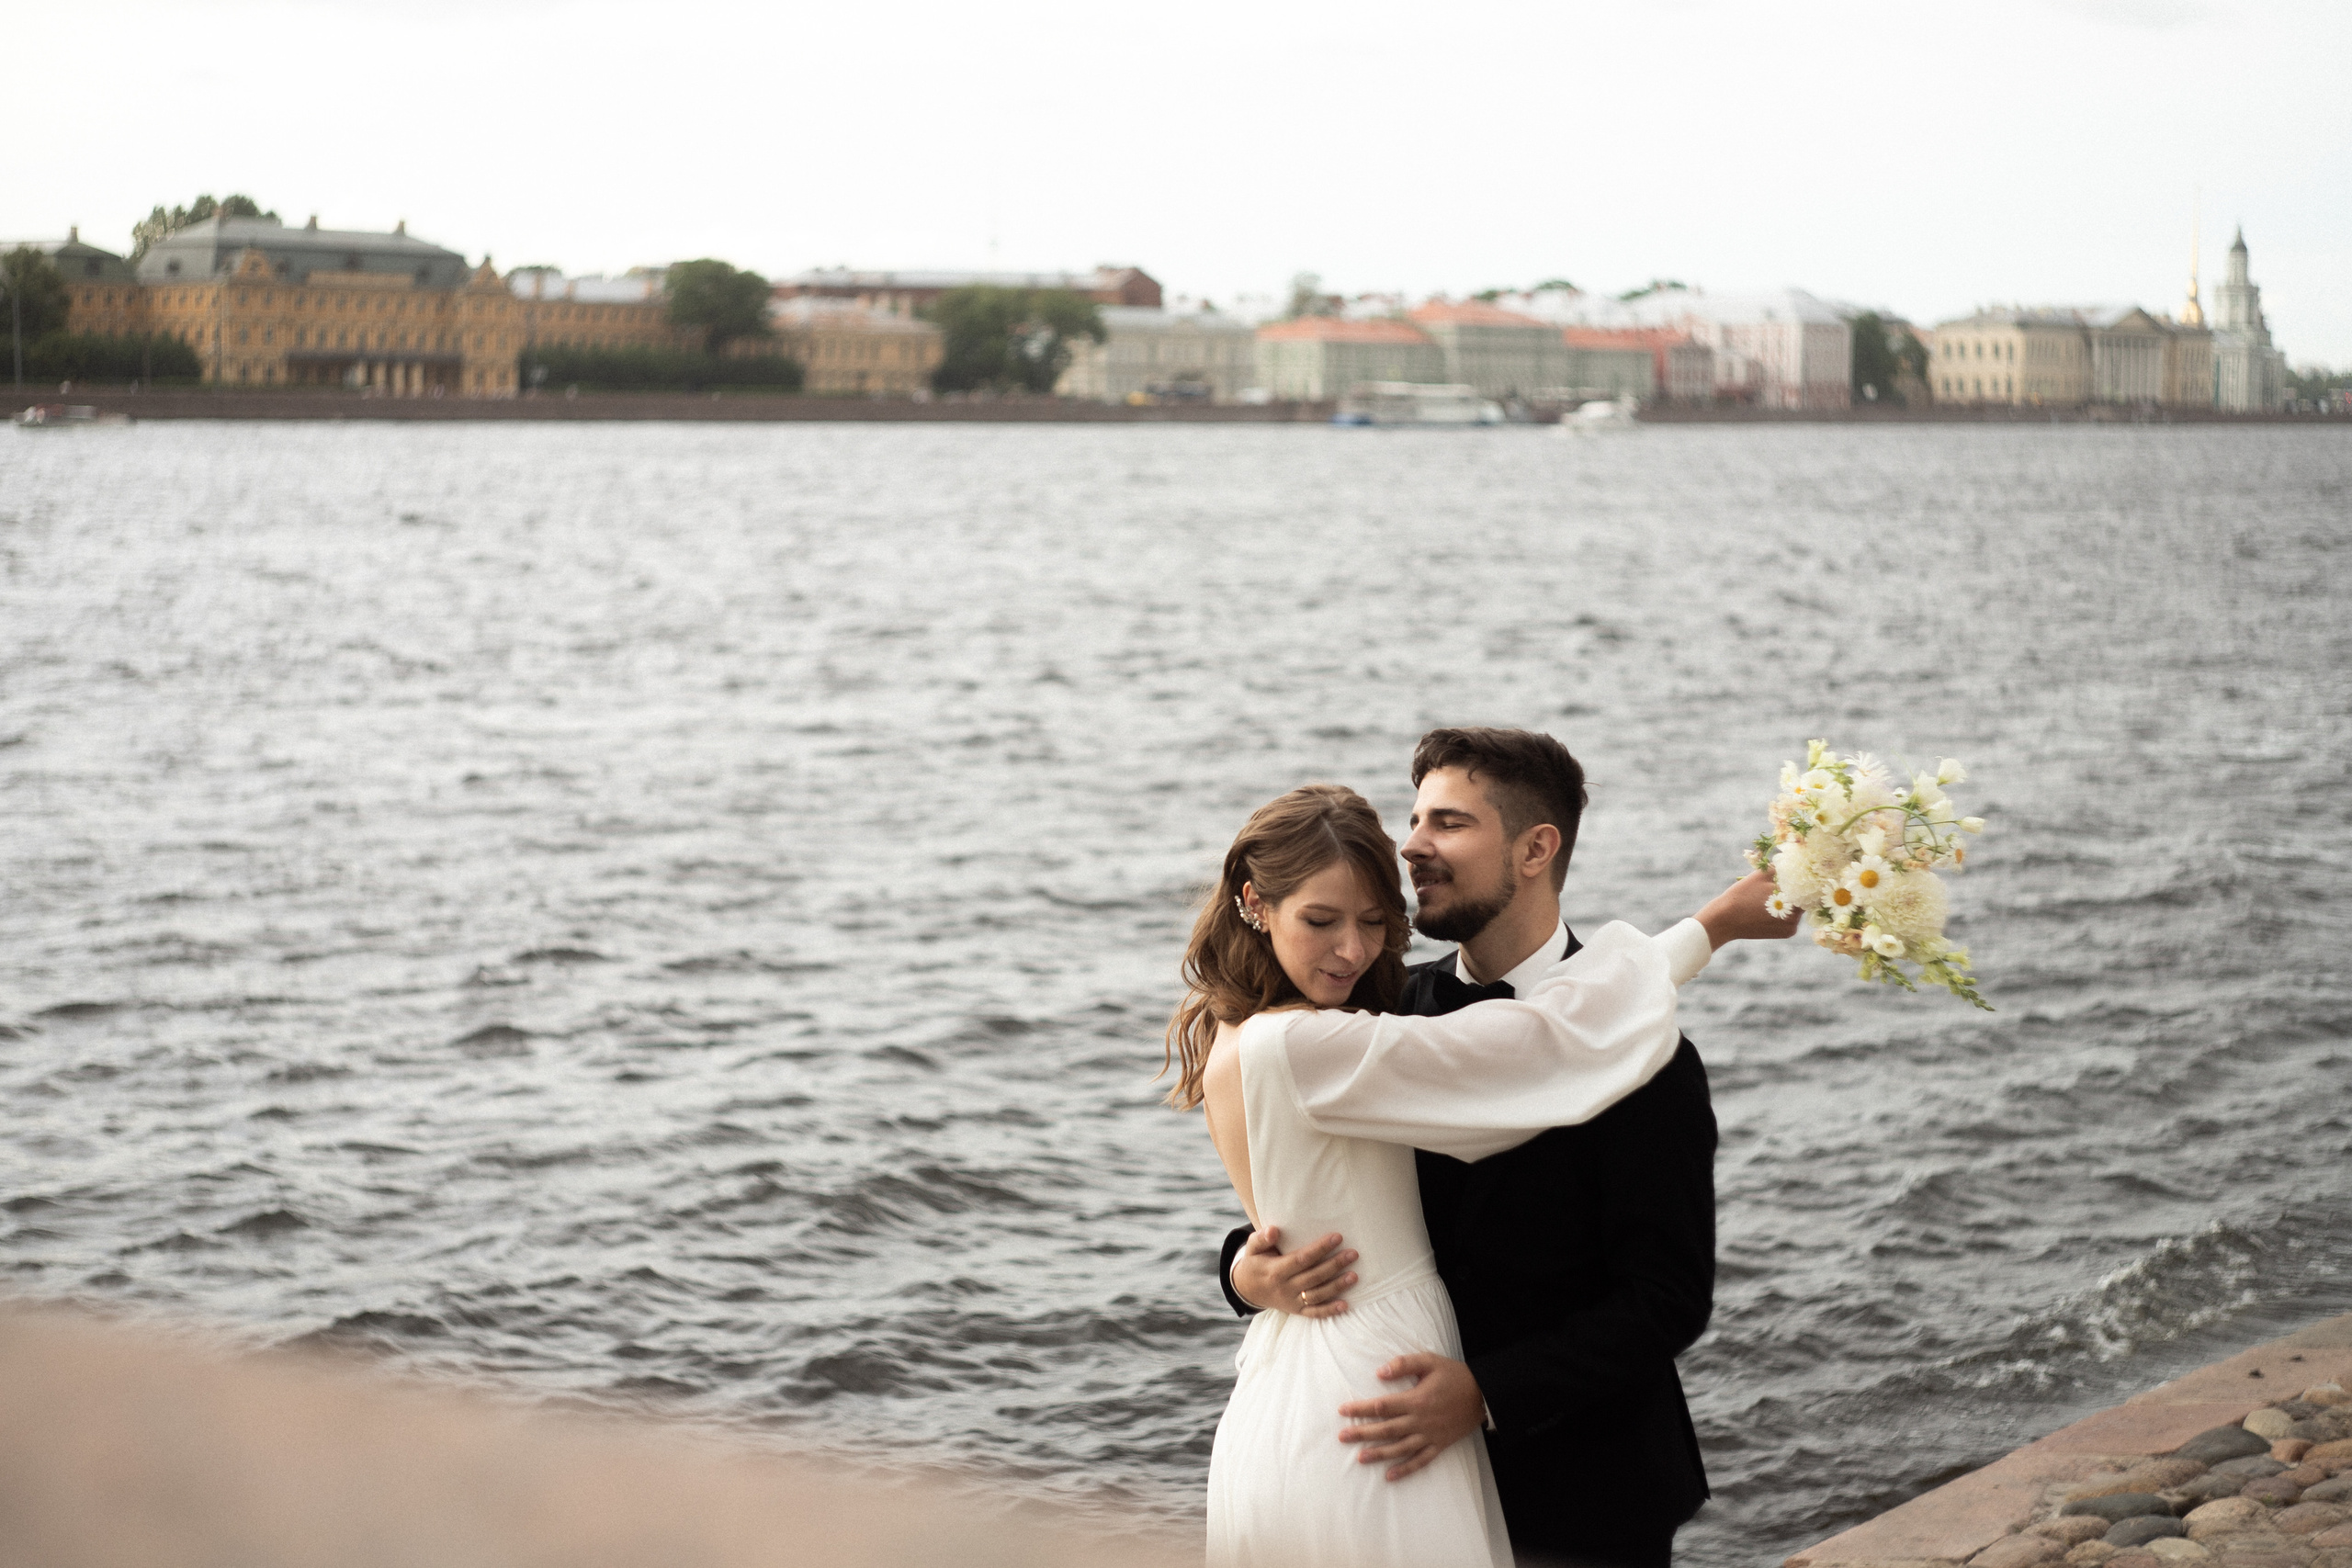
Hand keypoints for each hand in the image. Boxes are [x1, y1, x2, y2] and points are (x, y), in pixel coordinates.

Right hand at [1231, 1226, 1356, 1317]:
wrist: (1247, 1289)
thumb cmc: (1255, 1262)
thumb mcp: (1252, 1248)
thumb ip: (1261, 1238)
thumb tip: (1273, 1230)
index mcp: (1275, 1270)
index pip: (1301, 1259)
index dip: (1320, 1248)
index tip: (1338, 1237)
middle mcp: (1285, 1288)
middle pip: (1313, 1277)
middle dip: (1335, 1265)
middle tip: (1354, 1254)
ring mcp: (1291, 1302)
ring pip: (1317, 1295)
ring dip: (1337, 1286)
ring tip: (1355, 1276)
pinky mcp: (1296, 1310)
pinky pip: (1314, 1313)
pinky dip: (1330, 1311)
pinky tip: (1346, 1305)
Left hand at [1336, 1353, 1485, 1480]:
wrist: (1483, 1394)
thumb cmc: (1455, 1375)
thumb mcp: (1430, 1361)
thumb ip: (1404, 1364)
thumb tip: (1380, 1373)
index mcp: (1416, 1400)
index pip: (1381, 1406)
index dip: (1361, 1409)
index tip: (1343, 1411)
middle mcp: (1420, 1421)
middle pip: (1386, 1429)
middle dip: (1362, 1433)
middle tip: (1342, 1437)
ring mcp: (1429, 1435)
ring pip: (1400, 1448)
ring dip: (1379, 1454)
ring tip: (1360, 1458)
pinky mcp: (1439, 1445)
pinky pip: (1420, 1461)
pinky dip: (1405, 1469)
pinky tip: (1390, 1476)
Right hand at [1697, 868, 1800, 948]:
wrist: (1726, 920)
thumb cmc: (1743, 894)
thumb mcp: (1761, 874)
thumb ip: (1780, 868)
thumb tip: (1792, 863)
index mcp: (1793, 899)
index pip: (1807, 887)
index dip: (1802, 880)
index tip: (1797, 875)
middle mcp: (1797, 915)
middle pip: (1803, 898)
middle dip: (1795, 891)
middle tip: (1784, 884)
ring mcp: (1792, 926)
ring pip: (1798, 909)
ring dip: (1791, 903)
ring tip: (1774, 896)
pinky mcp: (1786, 933)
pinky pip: (1791, 919)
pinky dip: (1785, 914)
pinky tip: (1772, 909)